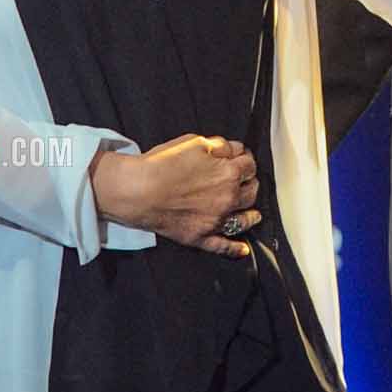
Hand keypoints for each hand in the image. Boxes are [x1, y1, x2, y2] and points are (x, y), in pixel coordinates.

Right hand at [91, 134, 257, 255]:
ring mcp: (216, 221)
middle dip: (250, 183)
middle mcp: (228, 198)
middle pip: (251, 191)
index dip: (246, 159)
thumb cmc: (163, 164)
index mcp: (229, 173)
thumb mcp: (194, 142)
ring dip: (251, 215)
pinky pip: (223, 246)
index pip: (249, 165)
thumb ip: (220, 145)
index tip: (242, 159)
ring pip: (244, 219)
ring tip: (254, 214)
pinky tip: (243, 249)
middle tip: (245, 181)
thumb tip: (234, 150)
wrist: (138, 190)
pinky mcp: (201, 237)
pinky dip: (235, 249)